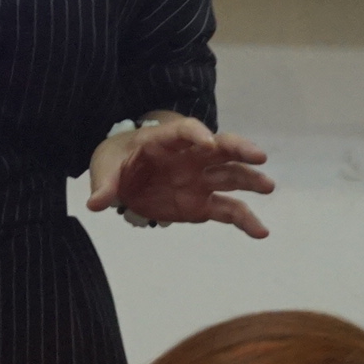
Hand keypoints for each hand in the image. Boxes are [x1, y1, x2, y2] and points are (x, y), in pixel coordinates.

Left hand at [86, 115, 274, 237]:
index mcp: (165, 140)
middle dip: (239, 149)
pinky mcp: (202, 204)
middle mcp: (190, 156)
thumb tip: (95, 202)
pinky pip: (228, 210)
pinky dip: (245, 220)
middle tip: (258, 156)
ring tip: (268, 186)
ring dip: (249, 180)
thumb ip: (105, 184)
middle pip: (220, 148)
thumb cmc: (116, 162)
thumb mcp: (105, 168)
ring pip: (230, 176)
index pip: (185, 131)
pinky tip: (261, 232)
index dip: (197, 134)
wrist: (123, 176)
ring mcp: (199, 179)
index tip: (208, 143)